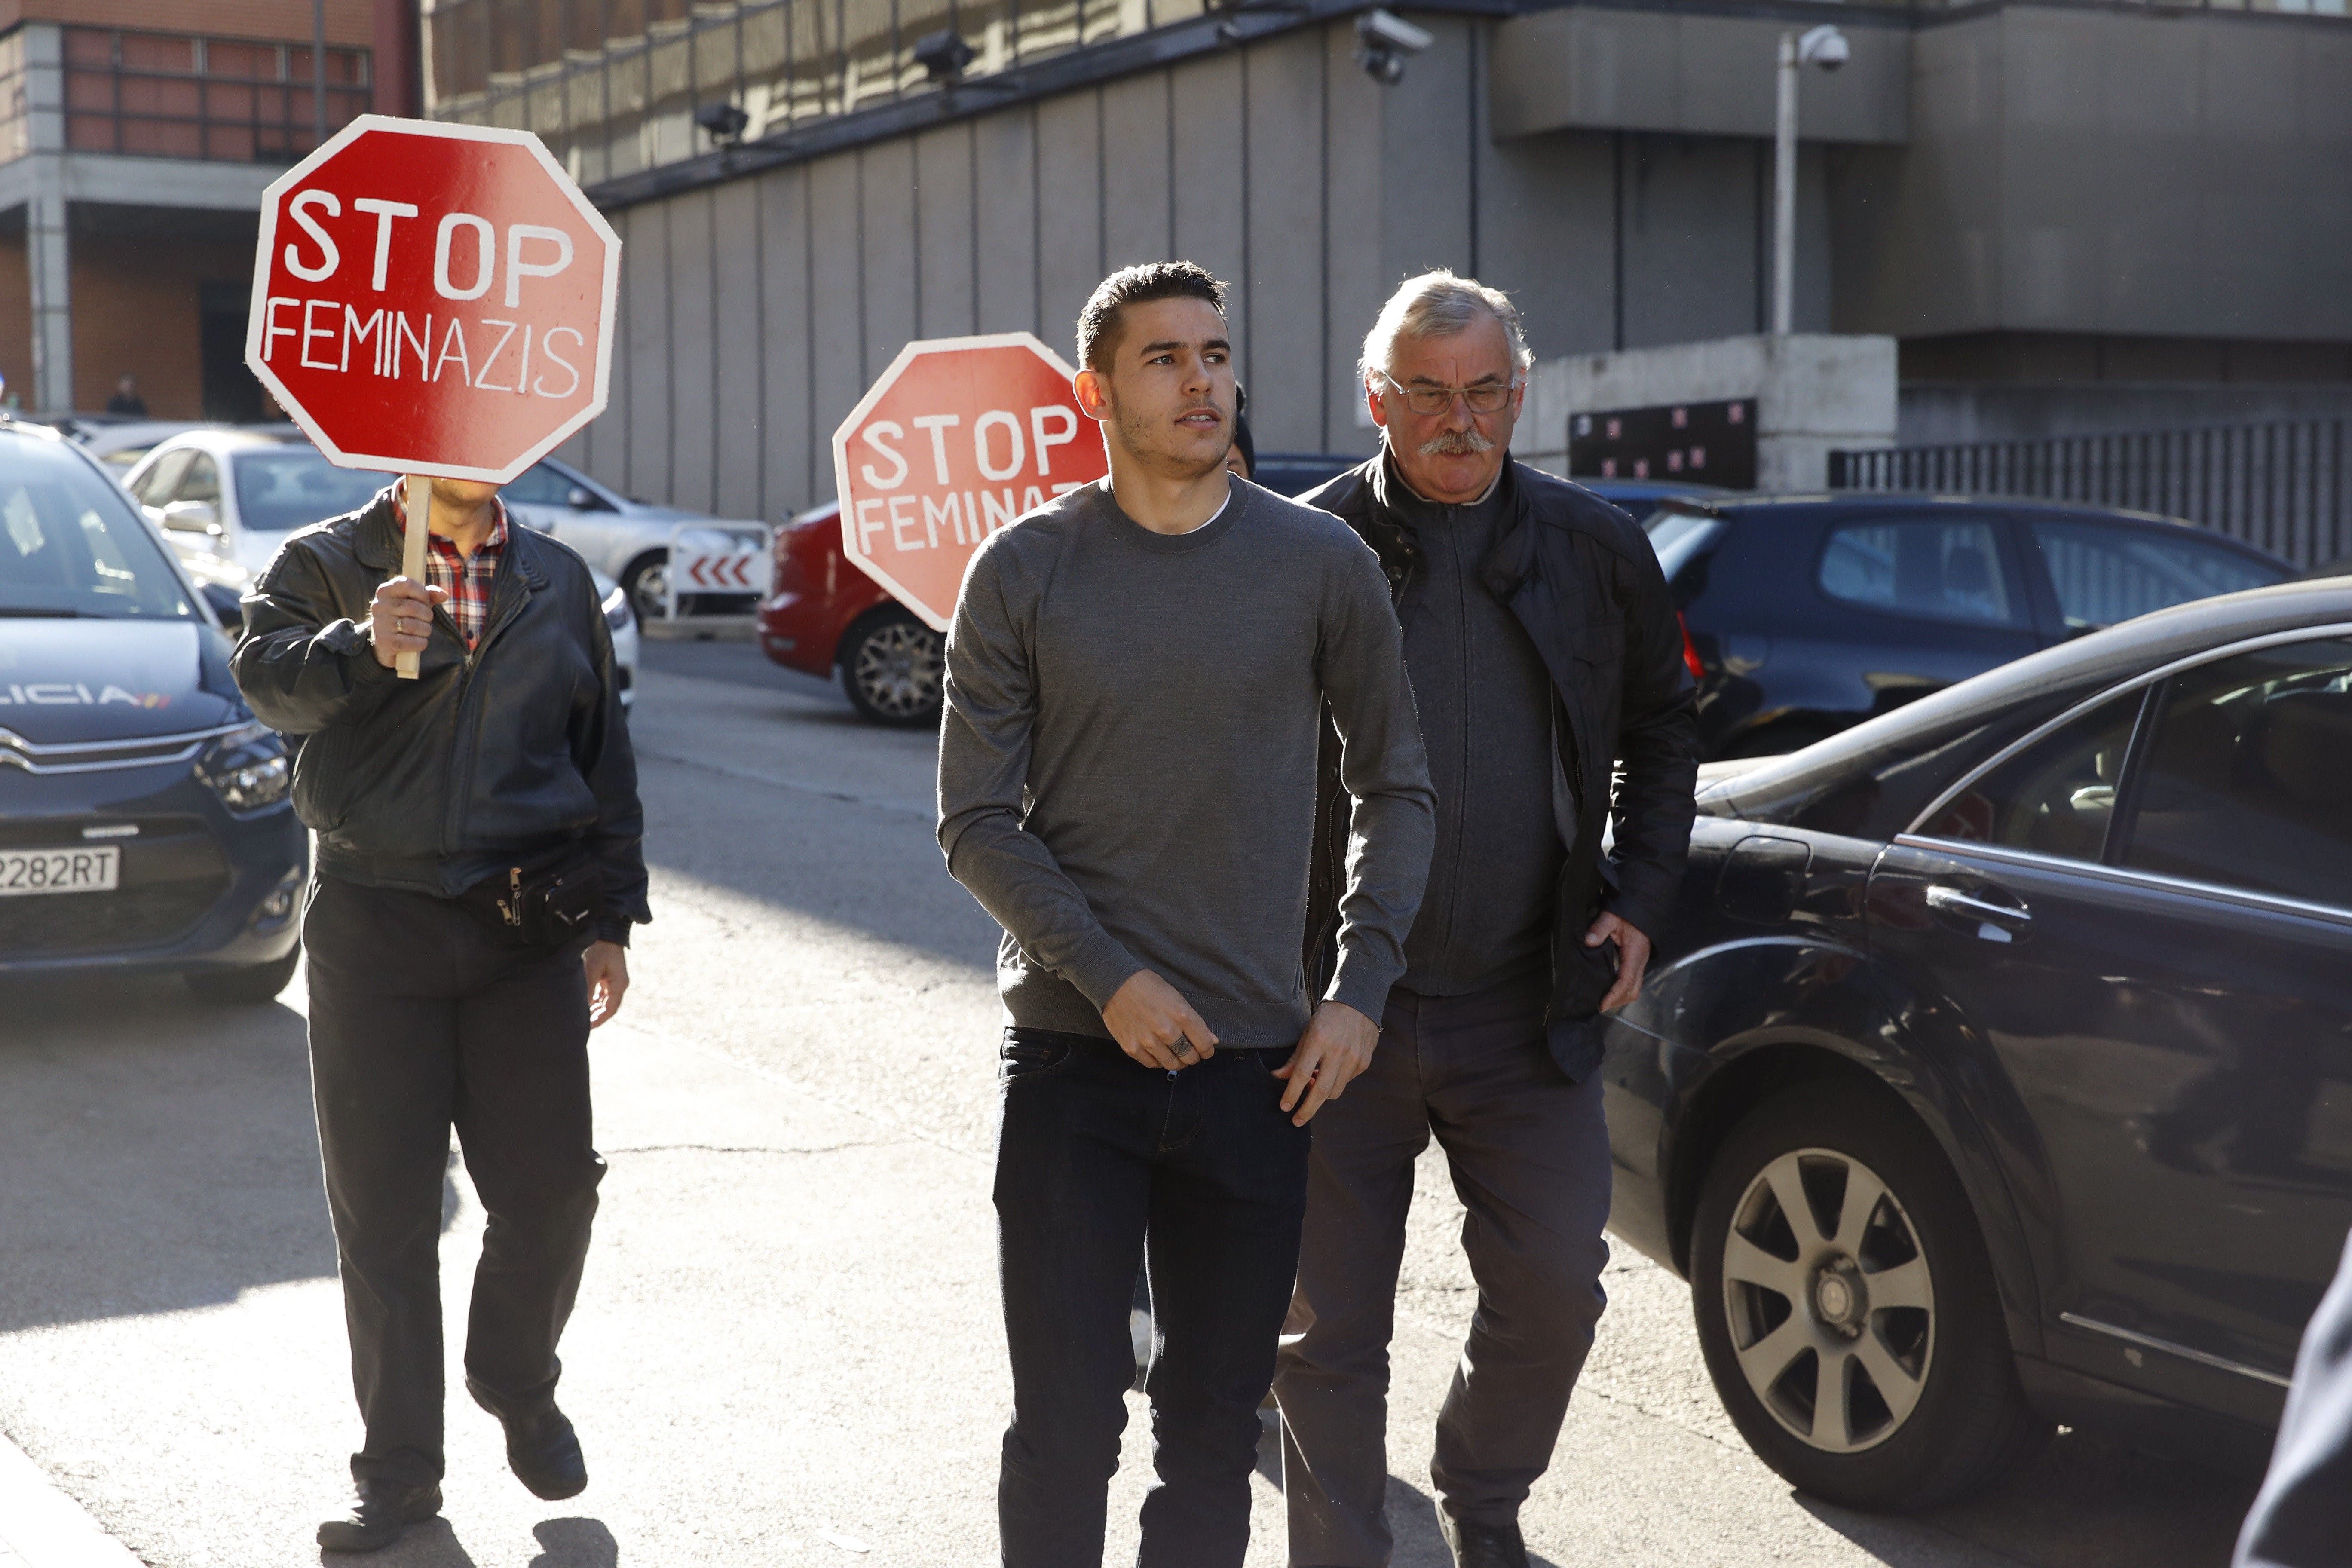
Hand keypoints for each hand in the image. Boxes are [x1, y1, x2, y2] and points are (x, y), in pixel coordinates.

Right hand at [363, 576, 446, 667]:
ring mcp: (379, 623)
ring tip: (424, 630)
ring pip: (412, 625)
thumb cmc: (404, 616)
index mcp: (385, 591)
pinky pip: (409, 642)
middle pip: (413, 607)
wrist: (386, 641)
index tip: (426, 601)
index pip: (407, 584)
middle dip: (427, 615)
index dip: (423, 593)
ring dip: (425, 630)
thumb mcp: (416, 602)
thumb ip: (430, 595)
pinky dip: (420, 643)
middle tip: (427, 619)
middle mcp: (379, 605)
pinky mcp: (383, 641)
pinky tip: (419, 642)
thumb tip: (444, 595)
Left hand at [583, 940, 629, 1026]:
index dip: (599, 1020)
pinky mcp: (606, 976)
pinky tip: (583, 1005)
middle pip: (607, 1007)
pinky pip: (600, 993)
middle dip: (595, 1017)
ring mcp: (613, 980)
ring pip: (603, 1001)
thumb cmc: (598, 948)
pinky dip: (592, 1001)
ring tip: (581, 1018)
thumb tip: (582, 1008)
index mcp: (619, 984)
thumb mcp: (591, 969)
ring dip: (593, 1009)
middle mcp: (618, 984)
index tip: (587, 1028)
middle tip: (581, 1026)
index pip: (610, 1009)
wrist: (604, 929)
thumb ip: (587, 989)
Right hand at [1102, 970, 1216, 1071]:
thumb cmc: (1149, 987)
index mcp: (1182, 1015)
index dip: (1207, 1051)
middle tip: (1190, 1052)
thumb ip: (1196, 1021)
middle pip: (1189, 1058)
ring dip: (1177, 1061)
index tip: (1205, 1050)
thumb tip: (1212, 1040)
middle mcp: (1166, 1031)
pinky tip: (1159, 1052)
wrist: (1116, 983)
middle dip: (1193, 1057)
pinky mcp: (1132, 1048)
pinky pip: (1152, 1064)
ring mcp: (1148, 1041)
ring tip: (1175, 1054)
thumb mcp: (1177, 998)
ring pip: (1172, 1064)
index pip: (1204, 1044)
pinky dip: (1158, 1061)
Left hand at [1272, 999, 1376, 1125]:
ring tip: (1314, 1085)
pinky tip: (1331, 1072)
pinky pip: (1346, 1082)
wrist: (1359, 1003)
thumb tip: (1279, 1077)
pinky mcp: (1364, 1062)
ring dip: (1322, 1096)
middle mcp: (1338, 1051)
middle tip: (1297, 1120)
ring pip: (1335, 1091)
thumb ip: (1295, 1058)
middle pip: (1321, 1091)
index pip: (1302, 1074)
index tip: (1285, 1107)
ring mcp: (1354, 1058)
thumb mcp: (1307, 1032)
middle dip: (1307, 1109)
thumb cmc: (1327, 1017)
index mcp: (1319, 1040)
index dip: (1292, 1093)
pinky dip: (1336, 1083)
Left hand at [1585, 910, 1651, 1011]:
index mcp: (1634, 954)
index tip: (1602, 1005)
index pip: (1626, 981)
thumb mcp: (1611, 917)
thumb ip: (1599, 928)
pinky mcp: (1637, 962)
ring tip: (1603, 1000)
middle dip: (1617, 1001)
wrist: (1642, 909)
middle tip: (1600, 1005)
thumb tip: (1588, 942)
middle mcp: (1640, 962)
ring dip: (1620, 997)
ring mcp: (1640, 963)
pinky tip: (1609, 987)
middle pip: (1633, 990)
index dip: (1614, 995)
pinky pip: (1632, 981)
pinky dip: (1621, 989)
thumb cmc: (1628, 914)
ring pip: (1634, 988)